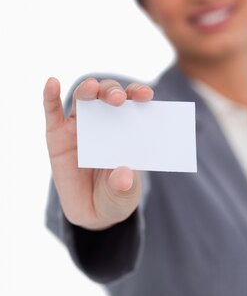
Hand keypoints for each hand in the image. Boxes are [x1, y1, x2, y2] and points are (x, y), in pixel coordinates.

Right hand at [43, 76, 153, 229]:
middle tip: (119, 99)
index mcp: (127, 128)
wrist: (92, 213)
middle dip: (113, 93)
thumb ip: (123, 186)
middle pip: (107, 96)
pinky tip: (52, 83)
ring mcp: (79, 126)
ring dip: (87, 90)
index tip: (146, 96)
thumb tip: (123, 176)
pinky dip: (50, 95)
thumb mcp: (124, 195)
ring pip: (82, 98)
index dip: (139, 94)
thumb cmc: (115, 195)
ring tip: (91, 88)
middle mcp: (104, 121)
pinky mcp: (57, 135)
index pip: (134, 103)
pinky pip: (52, 112)